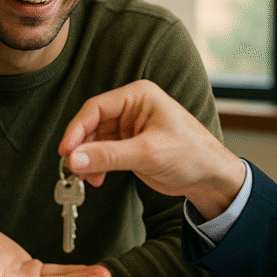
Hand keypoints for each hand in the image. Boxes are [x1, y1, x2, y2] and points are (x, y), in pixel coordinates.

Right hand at [59, 80, 246, 217]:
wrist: (210, 177)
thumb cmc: (191, 154)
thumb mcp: (147, 154)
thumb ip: (108, 156)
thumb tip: (74, 159)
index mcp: (138, 97)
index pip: (96, 108)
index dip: (77, 129)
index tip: (65, 151)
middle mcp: (132, 108)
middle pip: (92, 124)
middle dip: (82, 147)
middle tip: (72, 168)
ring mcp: (130, 127)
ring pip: (95, 141)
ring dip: (88, 159)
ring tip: (86, 178)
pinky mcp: (129, 145)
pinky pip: (104, 153)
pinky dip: (97, 166)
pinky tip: (96, 179)